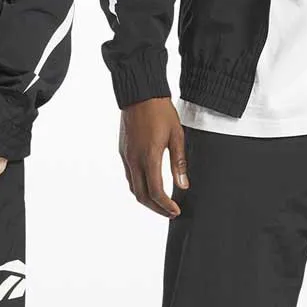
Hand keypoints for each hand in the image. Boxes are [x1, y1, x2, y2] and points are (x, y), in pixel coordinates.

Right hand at [119, 97, 188, 217]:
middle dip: (156, 208)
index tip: (176, 211)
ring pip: (133, 187)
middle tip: (170, 212)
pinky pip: (129, 175)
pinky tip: (149, 184)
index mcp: (149, 157)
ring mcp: (126, 156)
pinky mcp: (123, 150)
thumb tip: (183, 185)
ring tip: (161, 202)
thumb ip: (178, 163)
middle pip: (141, 196)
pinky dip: (139, 186)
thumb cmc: (160, 112)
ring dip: (146, 199)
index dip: (166, 206)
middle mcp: (134, 160)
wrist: (140, 94)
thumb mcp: (176, 136)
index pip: (156, 192)